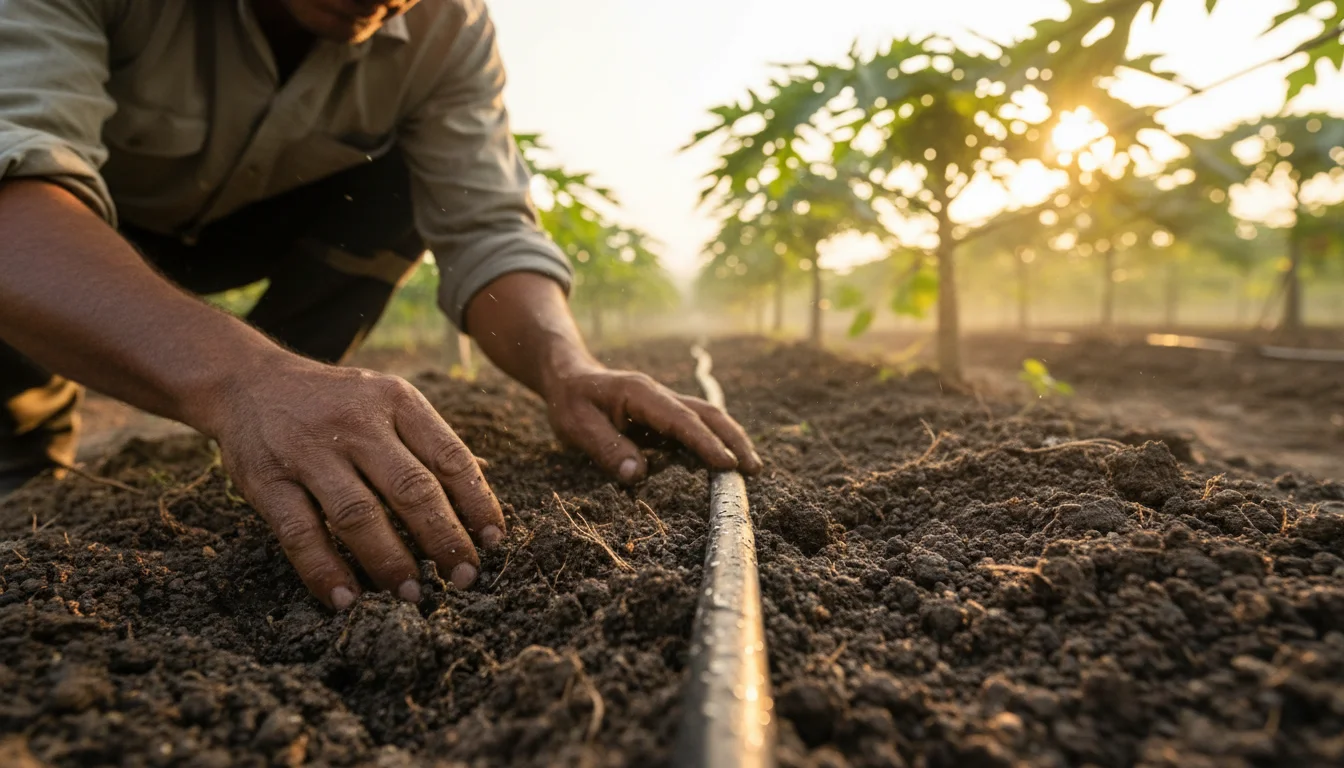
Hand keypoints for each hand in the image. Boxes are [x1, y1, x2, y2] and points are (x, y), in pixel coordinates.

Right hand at [196, 354, 502, 609]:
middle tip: (464, 578)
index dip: (477, 503)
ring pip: (358, 514)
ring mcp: (308, 451)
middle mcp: (356, 422)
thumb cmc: (338, 403)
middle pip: (411, 488)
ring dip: (390, 561)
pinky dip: (324, 571)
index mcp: (396, 402)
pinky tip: (347, 599)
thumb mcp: (388, 403)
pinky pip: (299, 534)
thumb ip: (430, 441)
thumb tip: (485, 477)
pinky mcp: (266, 480)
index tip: (494, 542)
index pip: (449, 457)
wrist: (249, 382)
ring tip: (414, 595)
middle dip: (443, 539)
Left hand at [541, 360, 762, 483]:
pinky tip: (719, 468)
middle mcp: (660, 397)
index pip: (680, 420)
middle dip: (734, 439)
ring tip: (749, 471)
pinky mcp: (662, 421)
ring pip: (705, 421)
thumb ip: (606, 448)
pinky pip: (691, 434)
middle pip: (707, 414)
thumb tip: (637, 476)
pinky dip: (710, 448)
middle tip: (754, 469)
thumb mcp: (576, 426)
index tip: (726, 465)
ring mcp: (664, 408)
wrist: (568, 378)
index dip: (705, 443)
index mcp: (641, 394)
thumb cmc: (570, 401)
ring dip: (728, 443)